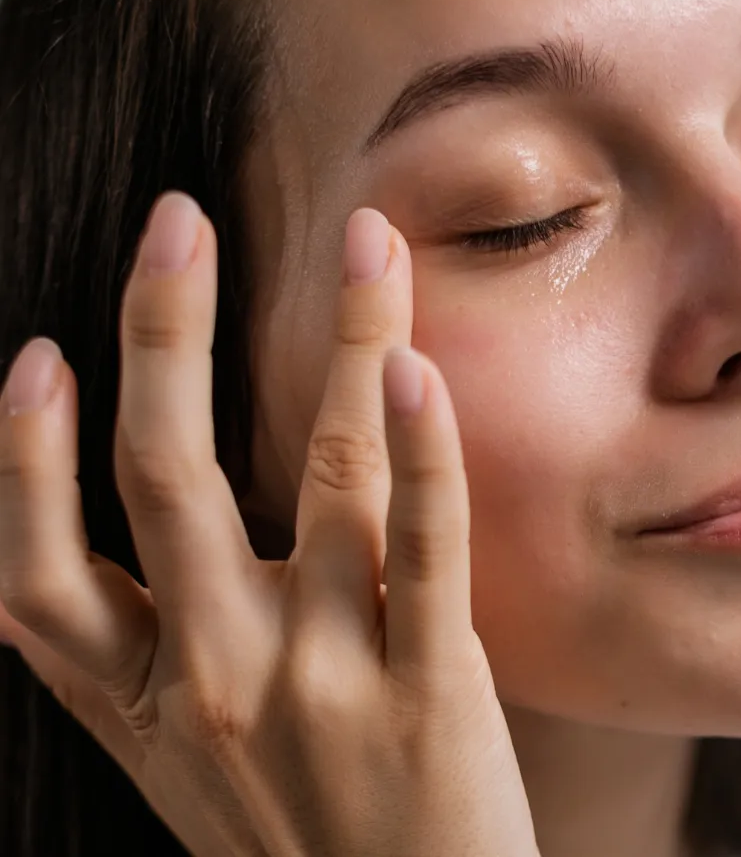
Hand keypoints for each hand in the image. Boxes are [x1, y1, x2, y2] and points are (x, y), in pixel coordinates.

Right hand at [0, 196, 536, 855]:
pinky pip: (422, 544)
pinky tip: (416, 365)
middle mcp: (210, 681)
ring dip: (340, 340)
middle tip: (180, 220)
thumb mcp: (176, 775)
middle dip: (164, 334)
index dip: (23, 457)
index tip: (40, 355)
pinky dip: (421, 449)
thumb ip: (129, 672)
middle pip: (164, 480)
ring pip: (318, 474)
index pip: (36, 575)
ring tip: (365, 240)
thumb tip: (58, 572)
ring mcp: (320, 679)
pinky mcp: (428, 684)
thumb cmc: (301, 845)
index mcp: (136, 706)